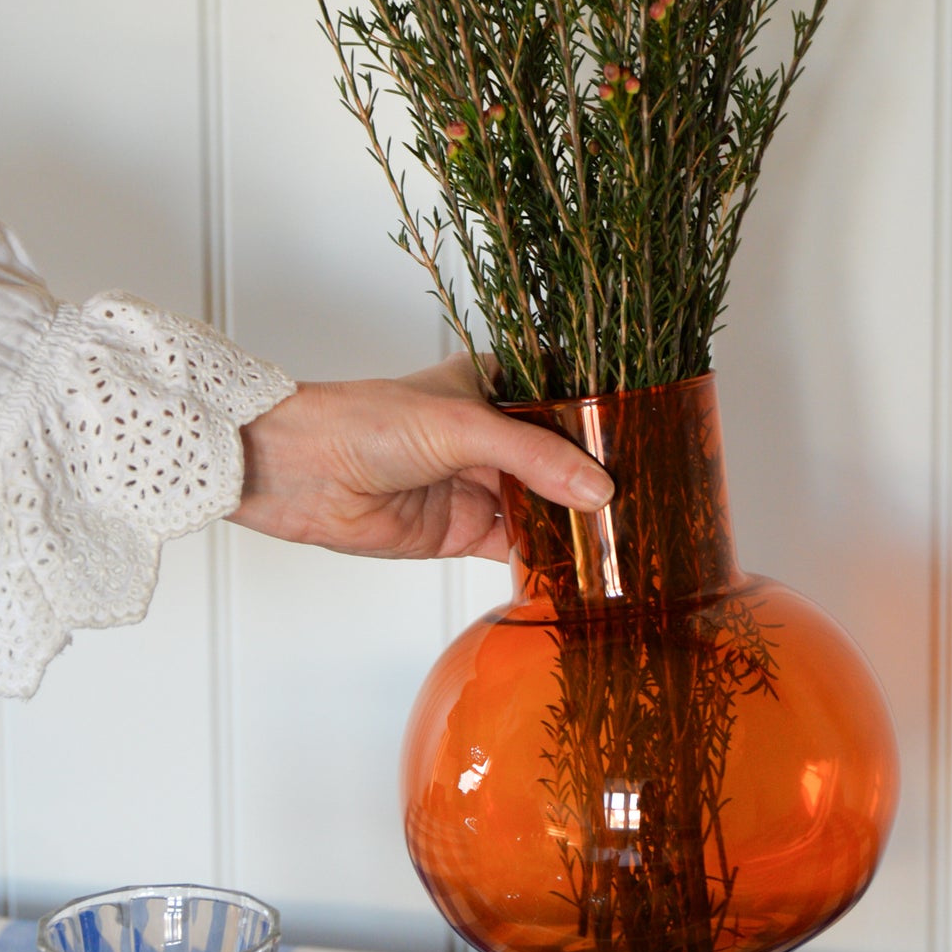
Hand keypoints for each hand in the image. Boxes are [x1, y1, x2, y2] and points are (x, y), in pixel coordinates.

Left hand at [231, 350, 612, 559]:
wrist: (301, 471)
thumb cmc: (367, 422)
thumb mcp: (464, 427)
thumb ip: (534, 459)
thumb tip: (599, 491)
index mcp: (493, 386)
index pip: (563, 401)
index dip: (602, 422)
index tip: (650, 440)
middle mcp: (491, 435)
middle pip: (560, 461)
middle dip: (596, 481)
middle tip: (648, 499)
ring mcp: (478, 485)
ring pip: (543, 507)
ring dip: (575, 524)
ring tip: (626, 537)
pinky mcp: (462, 531)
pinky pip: (517, 547)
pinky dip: (547, 558)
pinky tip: (581, 566)